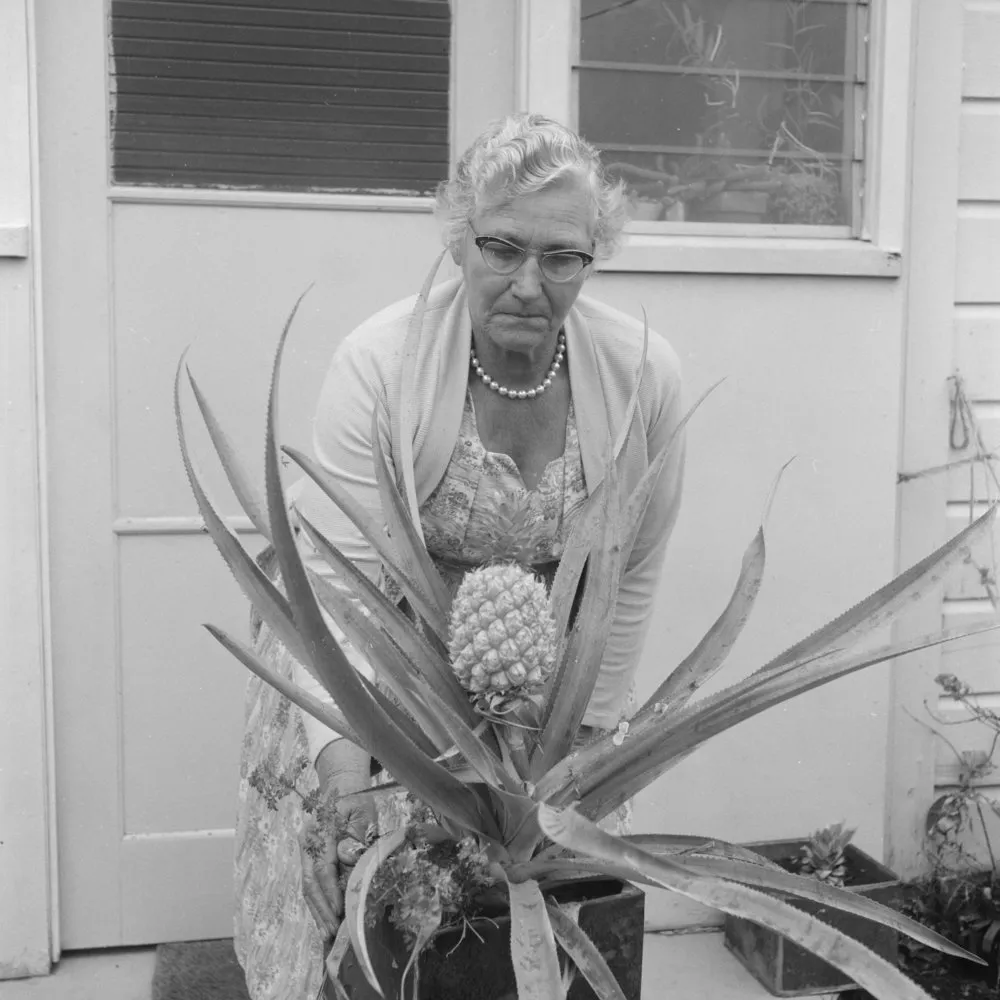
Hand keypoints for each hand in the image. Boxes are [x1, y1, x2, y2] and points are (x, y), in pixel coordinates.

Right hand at [300, 743, 374, 941]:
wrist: (343, 789)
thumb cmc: (357, 802)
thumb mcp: (363, 811)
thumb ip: (356, 834)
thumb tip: (345, 857)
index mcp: (319, 828)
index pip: (323, 866)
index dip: (330, 891)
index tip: (340, 910)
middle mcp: (307, 840)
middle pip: (310, 880)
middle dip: (321, 907)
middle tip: (333, 931)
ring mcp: (305, 850)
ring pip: (307, 885)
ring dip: (318, 910)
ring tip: (328, 932)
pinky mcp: (308, 858)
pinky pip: (310, 883)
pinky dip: (317, 902)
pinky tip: (325, 919)